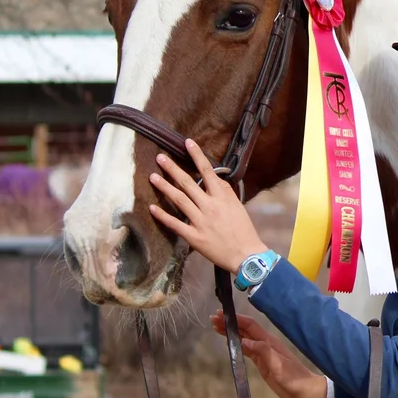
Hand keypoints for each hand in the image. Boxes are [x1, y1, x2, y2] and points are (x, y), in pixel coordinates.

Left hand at [148, 138, 267, 273]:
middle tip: (160, 157)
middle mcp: (209, 207)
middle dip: (172, 169)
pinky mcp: (194, 237)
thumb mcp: (237, 206)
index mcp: (222, 197)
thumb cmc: (243, 229)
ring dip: (164, 187)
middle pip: (188, 183)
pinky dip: (162, 215)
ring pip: (179, 200)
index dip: (197, 155)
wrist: (245, 254)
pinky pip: (175, 224)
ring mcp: (200, 222)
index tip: (187, 142)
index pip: (207, 171)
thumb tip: (214, 177)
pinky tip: (152, 207)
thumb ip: (225, 190)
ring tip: (152, 176)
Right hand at [211, 310, 326, 397]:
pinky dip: (236, 345)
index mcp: (269, 342)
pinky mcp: (262, 363)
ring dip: (231, 332)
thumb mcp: (279, 366)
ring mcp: (263, 353)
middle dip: (230, 323)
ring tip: (216, 328)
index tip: (222, 315)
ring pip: (244, 339)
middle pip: (244, 330)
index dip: (236, 319)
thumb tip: (244, 340)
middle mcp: (265, 344)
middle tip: (213, 319)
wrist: (305, 391)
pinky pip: (247, 351)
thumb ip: (263, 352)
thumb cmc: (294, 378)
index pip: (249, 326)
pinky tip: (229, 343)